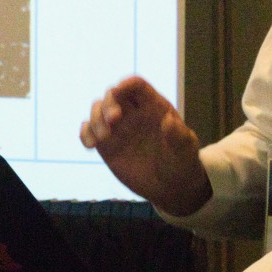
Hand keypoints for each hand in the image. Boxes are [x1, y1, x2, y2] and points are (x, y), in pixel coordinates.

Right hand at [79, 76, 210, 215]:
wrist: (170, 187)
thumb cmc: (181, 163)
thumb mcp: (185, 151)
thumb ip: (179, 136)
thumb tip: (169, 120)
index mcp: (153, 106)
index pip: (137, 86)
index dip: (127, 84)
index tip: (118, 91)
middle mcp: (133, 112)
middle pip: (113, 94)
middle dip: (108, 103)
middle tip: (113, 121)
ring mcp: (117, 127)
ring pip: (98, 109)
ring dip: (95, 119)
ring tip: (103, 139)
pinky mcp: (106, 144)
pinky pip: (89, 130)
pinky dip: (85, 133)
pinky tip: (91, 145)